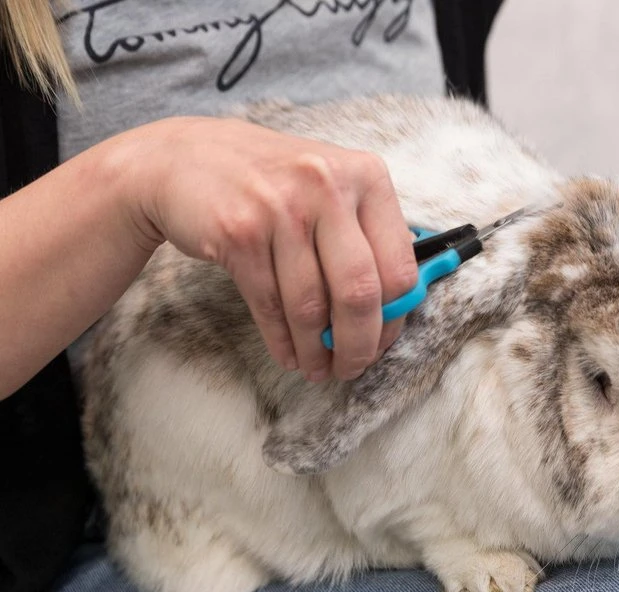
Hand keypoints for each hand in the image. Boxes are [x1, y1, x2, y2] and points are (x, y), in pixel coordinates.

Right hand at [117, 116, 417, 381]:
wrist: (183, 159)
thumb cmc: (273, 183)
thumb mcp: (331, 188)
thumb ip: (368, 236)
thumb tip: (397, 308)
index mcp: (366, 175)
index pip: (399, 266)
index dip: (394, 317)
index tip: (383, 341)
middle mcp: (326, 186)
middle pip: (359, 291)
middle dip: (358, 344)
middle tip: (352, 367)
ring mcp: (280, 208)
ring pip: (311, 305)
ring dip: (316, 349)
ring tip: (317, 368)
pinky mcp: (238, 232)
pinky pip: (270, 305)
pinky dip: (282, 340)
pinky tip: (289, 354)